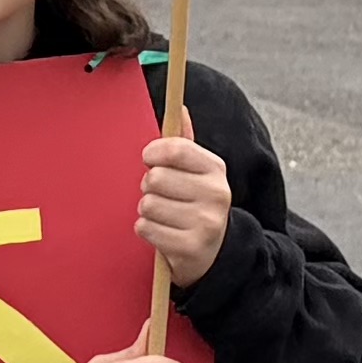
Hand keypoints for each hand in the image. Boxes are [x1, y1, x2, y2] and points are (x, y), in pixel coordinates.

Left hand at [134, 120, 231, 289]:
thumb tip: (180, 110)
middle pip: (154, 178)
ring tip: (165, 216)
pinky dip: (147, 231)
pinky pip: (145, 228)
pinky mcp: (190, 247)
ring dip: (148, 212)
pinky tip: (164, 233)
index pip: (174, 148)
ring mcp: (205, 222)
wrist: (213, 253)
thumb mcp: (197, 174)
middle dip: (149, 187)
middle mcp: (216, 194)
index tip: (150, 160)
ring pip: (147, 204)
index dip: (153, 153)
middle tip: (163, 196)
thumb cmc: (194, 205)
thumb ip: (184, 145)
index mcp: (216, 169)